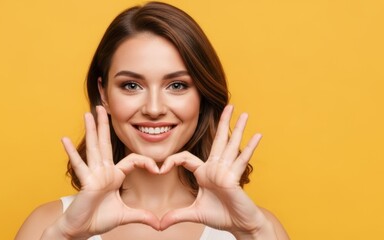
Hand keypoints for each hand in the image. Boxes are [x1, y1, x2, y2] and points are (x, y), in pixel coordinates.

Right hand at [50, 106, 159, 238]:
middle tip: (101, 107)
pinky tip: (64, 139)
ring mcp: (93, 175)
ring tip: (87, 114)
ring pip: (94, 148)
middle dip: (104, 125)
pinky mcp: (85, 182)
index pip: (131, 160)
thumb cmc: (99, 219)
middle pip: (105, 144)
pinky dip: (71, 153)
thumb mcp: (125, 216)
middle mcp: (103, 171)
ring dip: (91, 130)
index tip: (158, 169)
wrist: (81, 230)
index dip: (145, 162)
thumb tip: (158, 224)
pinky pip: (79, 165)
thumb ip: (142, 216)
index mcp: (114, 176)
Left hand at [159, 105, 274, 237]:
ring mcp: (227, 171)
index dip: (172, 160)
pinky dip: (249, 148)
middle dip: (223, 122)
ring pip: (232, 145)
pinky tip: (257, 135)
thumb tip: (159, 224)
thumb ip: (177, 215)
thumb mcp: (194, 213)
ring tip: (244, 114)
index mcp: (205, 173)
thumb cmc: (222, 216)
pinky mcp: (235, 178)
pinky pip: (242, 160)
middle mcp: (216, 168)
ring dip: (238, 129)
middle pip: (218, 140)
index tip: (160, 169)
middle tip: (229, 106)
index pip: (186, 158)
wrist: (240, 225)